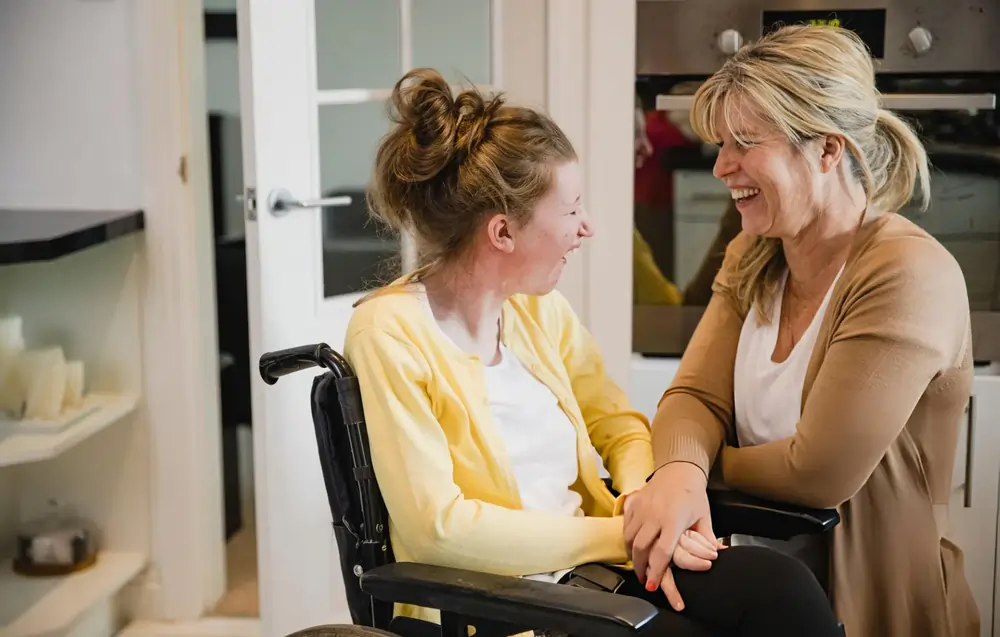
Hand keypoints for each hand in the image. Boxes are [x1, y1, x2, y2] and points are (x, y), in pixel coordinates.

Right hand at [623, 463, 717, 610]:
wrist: (679, 469)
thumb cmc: (692, 494)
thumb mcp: (703, 517)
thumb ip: (708, 539)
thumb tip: (718, 555)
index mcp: (673, 521)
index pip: (661, 552)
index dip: (655, 572)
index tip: (652, 585)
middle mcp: (654, 515)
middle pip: (641, 548)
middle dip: (640, 568)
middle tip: (643, 579)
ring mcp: (641, 508)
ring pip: (629, 538)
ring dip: (632, 555)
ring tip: (637, 565)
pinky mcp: (633, 502)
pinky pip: (625, 525)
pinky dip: (627, 539)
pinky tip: (632, 547)